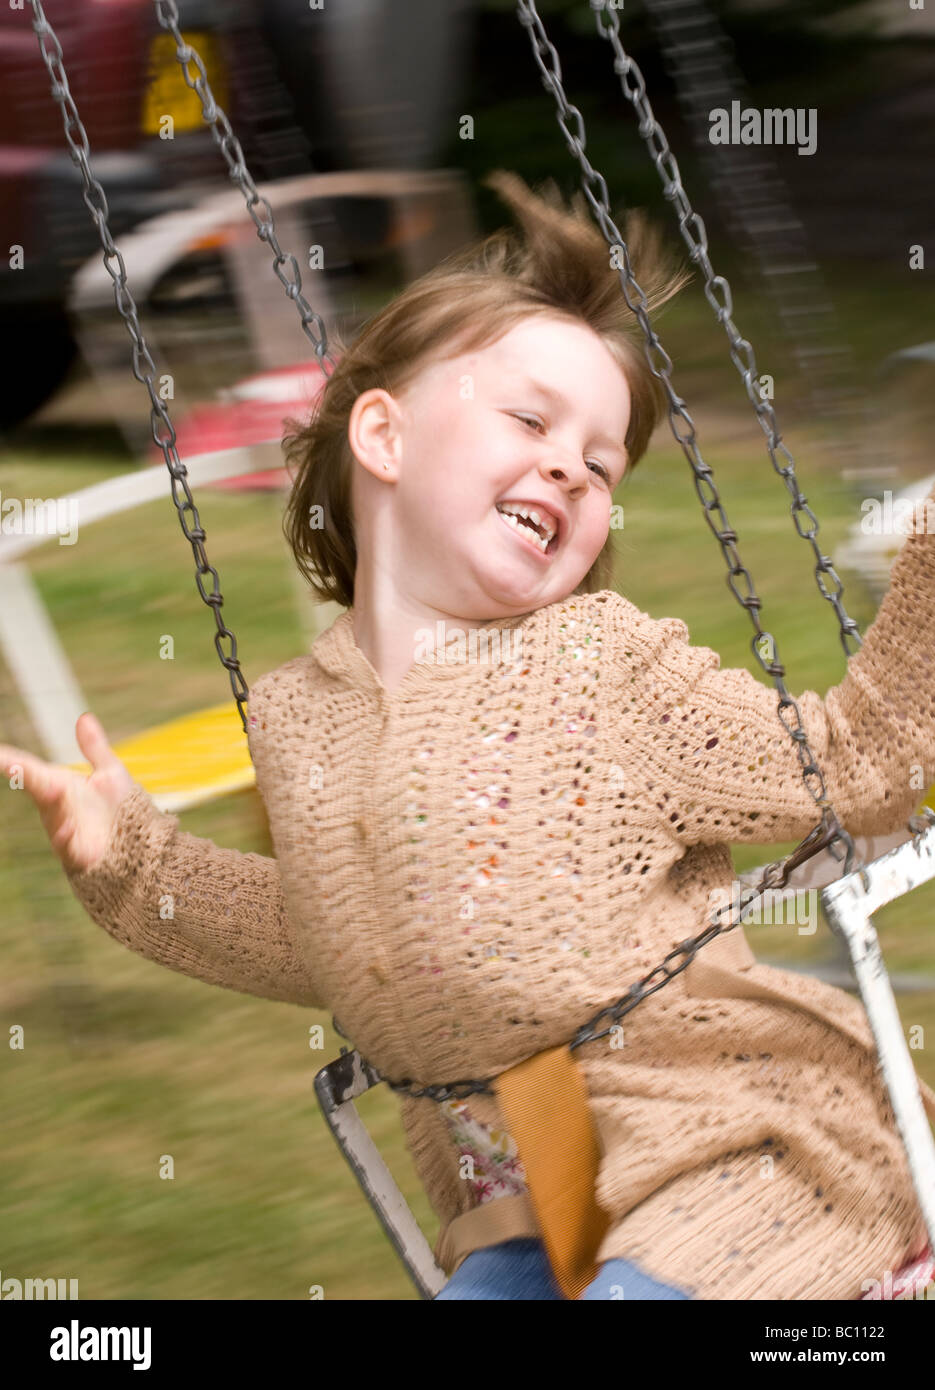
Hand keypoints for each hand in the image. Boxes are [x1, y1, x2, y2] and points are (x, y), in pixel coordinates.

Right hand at [0, 712, 134, 874]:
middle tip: (6, 761)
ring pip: (51, 814)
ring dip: (49, 802)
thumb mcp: (110, 773)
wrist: (140, 844)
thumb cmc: (121, 809)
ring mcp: (63, 830)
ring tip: (52, 787)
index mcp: (58, 785)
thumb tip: (84, 717)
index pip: (29, 768)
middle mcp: (55, 807)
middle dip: (21, 774)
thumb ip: (95, 748)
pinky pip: (67, 846)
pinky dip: (65, 837)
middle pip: (36, 787)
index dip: (10, 760)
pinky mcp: (77, 853)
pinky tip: (67, 829)